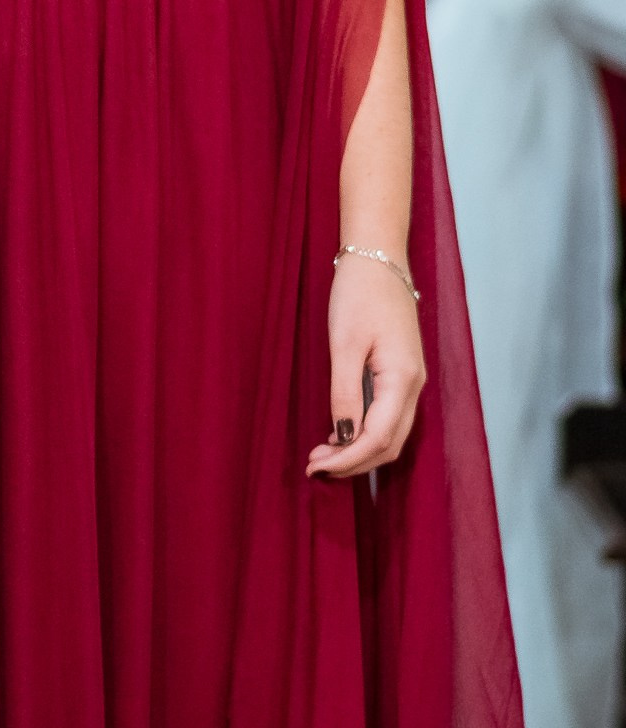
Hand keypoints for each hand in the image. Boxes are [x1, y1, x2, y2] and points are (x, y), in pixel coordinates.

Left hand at [307, 252, 426, 480]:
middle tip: (314, 467)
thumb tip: (344, 435)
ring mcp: (410, 381)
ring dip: (359, 451)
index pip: (377, 438)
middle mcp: (413, 386)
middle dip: (353, 462)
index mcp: (402, 380)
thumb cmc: (359, 295)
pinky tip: (340, 434)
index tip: (315, 468)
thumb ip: (345, 392)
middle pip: (389, 445)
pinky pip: (389, 418)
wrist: (379, 260)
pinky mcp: (401, 375)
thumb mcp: (344, 343)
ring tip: (322, 455)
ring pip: (391, 435)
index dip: (347, 460)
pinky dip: (366, 434)